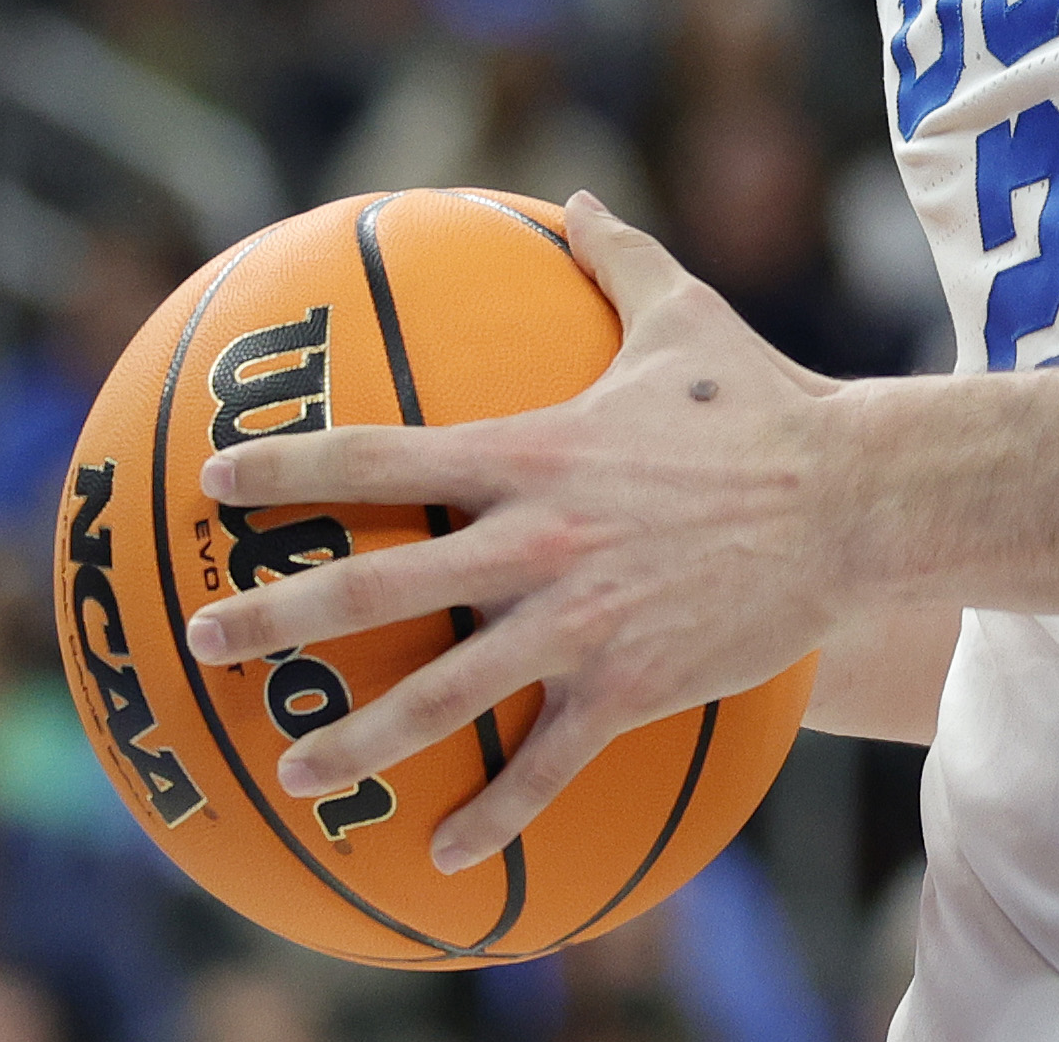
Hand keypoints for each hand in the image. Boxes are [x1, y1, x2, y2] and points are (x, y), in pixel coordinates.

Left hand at [180, 192, 854, 871]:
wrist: (855, 499)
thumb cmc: (764, 403)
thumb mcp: (684, 315)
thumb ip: (619, 257)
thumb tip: (578, 201)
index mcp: (530, 452)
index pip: (379, 453)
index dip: (288, 466)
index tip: (217, 482)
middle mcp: (535, 539)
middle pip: (376, 581)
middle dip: (277, 613)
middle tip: (203, 639)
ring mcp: (577, 621)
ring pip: (440, 695)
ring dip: (357, 741)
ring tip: (294, 775)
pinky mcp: (628, 686)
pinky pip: (544, 765)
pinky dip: (491, 815)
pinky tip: (444, 857)